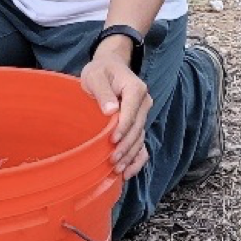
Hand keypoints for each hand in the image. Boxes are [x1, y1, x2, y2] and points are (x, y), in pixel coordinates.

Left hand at [80, 46, 152, 180]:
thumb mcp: (96, 76)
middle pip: (137, 128)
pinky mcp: (139, 123)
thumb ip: (103, 92)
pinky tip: (128, 172)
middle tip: (112, 161)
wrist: (109, 68)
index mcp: (136, 89)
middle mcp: (144, 102)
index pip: (132, 112)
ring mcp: (143, 114)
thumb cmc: (101, 71)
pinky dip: (137, 158)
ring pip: (140, 138)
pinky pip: (142, 143)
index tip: (112, 141)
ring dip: (130, 155)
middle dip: (126, 146)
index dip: (123, 128)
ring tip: (118, 170)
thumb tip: (111, 110)